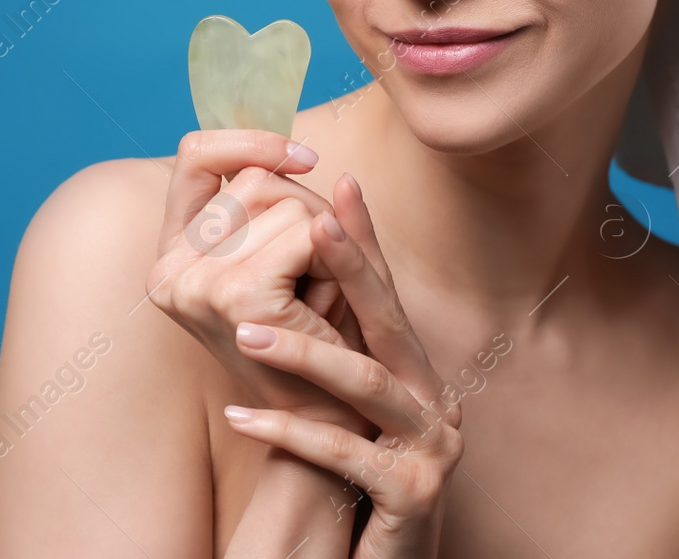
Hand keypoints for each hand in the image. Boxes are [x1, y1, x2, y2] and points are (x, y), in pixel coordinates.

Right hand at [147, 129, 370, 435]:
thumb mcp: (291, 254)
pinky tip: (332, 302)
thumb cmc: (318, 336)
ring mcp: (196, 284)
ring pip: (289, 204)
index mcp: (171, 256)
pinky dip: (338, 258)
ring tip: (323, 296)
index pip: (194, 157)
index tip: (305, 158)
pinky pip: (309, 233)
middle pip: (256, 179)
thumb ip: (282, 198)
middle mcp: (169, 270)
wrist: (334, 418)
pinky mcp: (238, 297)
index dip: (248, 142)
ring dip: (328, 240)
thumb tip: (299, 148)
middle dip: (308, 209)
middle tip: (319, 272)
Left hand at [222, 174, 463, 558]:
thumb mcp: (356, 409)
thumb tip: (294, 277)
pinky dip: (293, 434)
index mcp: (419, 373)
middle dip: (352, 269)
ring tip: (247, 334)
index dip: (366, 239)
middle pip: (391, 323)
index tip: (339, 182)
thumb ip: (340, 348)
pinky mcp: (411, 495)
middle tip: (310, 225)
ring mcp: (430, 447)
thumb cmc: (365, 482)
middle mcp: (436, 401)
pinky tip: (242, 419)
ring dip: (307, 353)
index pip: (389, 294)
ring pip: (369, 386)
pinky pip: (347, 456)